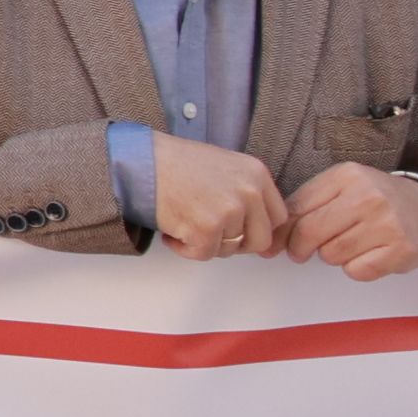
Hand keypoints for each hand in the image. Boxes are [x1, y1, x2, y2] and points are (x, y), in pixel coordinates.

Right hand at [143, 135, 289, 259]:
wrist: (139, 161)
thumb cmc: (173, 162)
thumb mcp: (224, 165)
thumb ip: (245, 190)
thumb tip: (253, 224)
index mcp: (256, 174)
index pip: (278, 217)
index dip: (258, 228)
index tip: (241, 232)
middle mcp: (249, 192)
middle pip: (261, 240)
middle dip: (236, 244)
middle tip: (213, 235)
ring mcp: (229, 211)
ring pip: (229, 250)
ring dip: (206, 243)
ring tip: (185, 223)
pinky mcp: (206, 229)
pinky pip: (203, 254)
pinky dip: (184, 248)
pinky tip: (172, 231)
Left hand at [285, 162, 417, 283]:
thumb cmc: (375, 199)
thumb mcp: (342, 187)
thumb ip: (307, 204)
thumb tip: (272, 238)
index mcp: (347, 176)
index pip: (297, 208)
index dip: (282, 231)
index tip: (275, 244)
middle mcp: (368, 197)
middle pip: (311, 232)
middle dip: (299, 248)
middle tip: (301, 252)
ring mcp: (387, 224)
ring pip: (332, 254)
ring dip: (332, 256)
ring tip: (348, 245)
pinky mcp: (402, 250)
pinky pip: (358, 271)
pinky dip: (356, 268)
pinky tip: (367, 255)